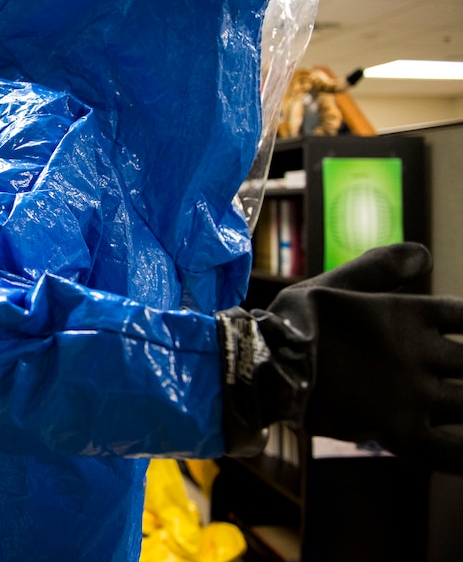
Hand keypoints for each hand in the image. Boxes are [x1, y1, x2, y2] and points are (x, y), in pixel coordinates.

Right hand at [271, 243, 462, 471]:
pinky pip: (452, 451)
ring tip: (460, 403)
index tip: (462, 334)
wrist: (261, 364)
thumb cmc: (293, 321)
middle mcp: (419, 353)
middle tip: (458, 372)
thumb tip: (426, 253)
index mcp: (408, 313)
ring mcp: (412, 394)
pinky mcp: (400, 432)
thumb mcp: (336, 284)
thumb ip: (381, 267)